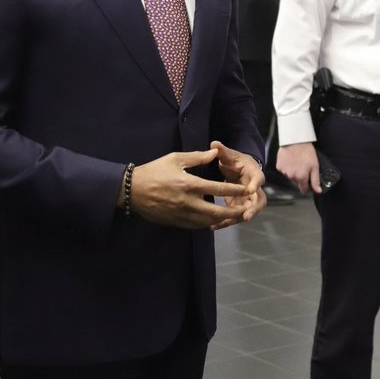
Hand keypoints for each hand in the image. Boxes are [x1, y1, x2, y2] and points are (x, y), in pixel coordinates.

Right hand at [128, 148, 254, 229]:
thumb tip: (215, 153)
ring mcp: (181, 214)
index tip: (248, 190)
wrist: (131, 190)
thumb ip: (198, 157)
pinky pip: (195, 226)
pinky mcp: (175, 222)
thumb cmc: (154, 171)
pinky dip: (207, 223)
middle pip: (217, 211)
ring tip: (234, 217)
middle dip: (234, 212)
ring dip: (222, 220)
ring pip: (207, 221)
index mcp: (190, 184)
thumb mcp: (176, 158)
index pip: (219, 188)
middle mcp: (188, 202)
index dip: (236, 190)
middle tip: (246, 209)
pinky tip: (213, 220)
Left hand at [210, 142, 266, 228]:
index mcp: (254, 173)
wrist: (236, 170)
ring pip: (248, 211)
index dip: (256, 184)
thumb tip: (214, 144)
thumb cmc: (235, 161)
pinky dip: (225, 222)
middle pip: (259, 200)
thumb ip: (223, 151)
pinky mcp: (239, 207)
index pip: (259, 178)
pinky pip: (235, 216)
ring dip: (238, 218)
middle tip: (246, 216)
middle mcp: (254, 188)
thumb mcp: (229, 155)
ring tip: (225, 223)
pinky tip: (213, 226)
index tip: (251, 189)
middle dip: (253, 209)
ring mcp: (247, 200)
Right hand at [277, 142, 322, 194]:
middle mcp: (291, 176)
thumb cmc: (306, 151)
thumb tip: (318, 191)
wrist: (295, 140)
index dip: (308, 187)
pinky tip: (291, 160)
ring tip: (297, 162)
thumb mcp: (315, 166)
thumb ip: (316, 180)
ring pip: (290, 176)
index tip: (309, 182)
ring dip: (294, 172)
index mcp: (301, 177)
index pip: (304, 190)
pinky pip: (284, 170)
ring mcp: (284, 172)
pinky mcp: (279, 166)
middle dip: (301, 177)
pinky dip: (287, 167)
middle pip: (297, 183)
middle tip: (304, 167)